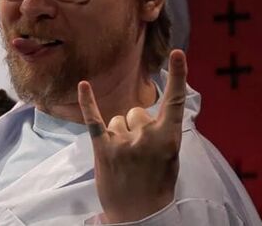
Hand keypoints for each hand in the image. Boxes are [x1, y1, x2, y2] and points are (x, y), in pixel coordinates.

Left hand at [78, 50, 187, 223]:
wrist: (140, 216)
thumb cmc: (156, 186)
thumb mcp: (170, 158)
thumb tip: (150, 115)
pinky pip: (95, 120)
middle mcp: (147, 136)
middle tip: (138, 155)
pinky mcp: (104, 150)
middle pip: (136, 111)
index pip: (175, 101)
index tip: (178, 53)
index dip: (178, 75)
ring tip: (123, 160)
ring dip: (118, 136)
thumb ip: (161, 134)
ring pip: (118, 120)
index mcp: (169, 137)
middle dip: (135, 128)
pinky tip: (84, 86)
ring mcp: (125, 142)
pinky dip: (88, 102)